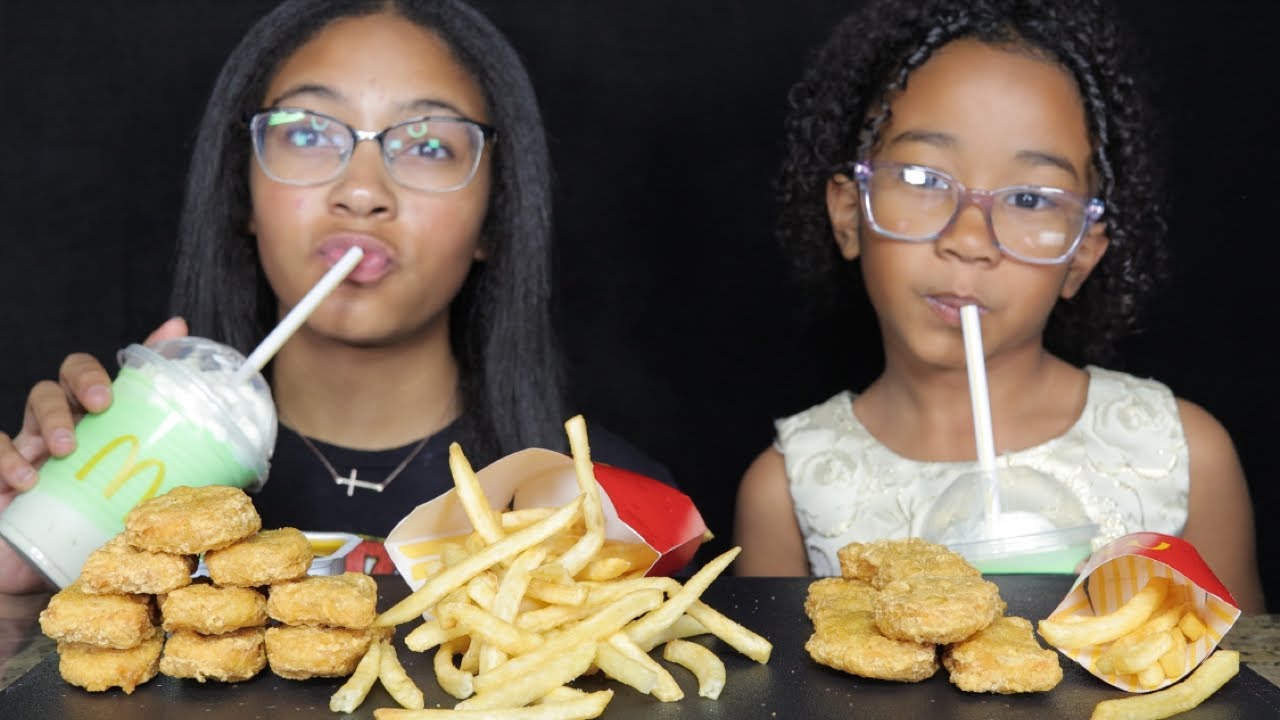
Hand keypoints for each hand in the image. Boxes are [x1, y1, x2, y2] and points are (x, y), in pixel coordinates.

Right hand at [0, 318, 188, 592]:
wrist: (38, 577)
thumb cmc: (92, 539)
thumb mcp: (140, 514)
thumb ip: (178, 496)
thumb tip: (243, 489)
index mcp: (111, 429)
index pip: (128, 377)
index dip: (151, 349)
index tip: (176, 331)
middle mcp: (74, 426)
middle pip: (74, 372)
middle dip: (87, 376)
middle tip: (101, 401)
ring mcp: (35, 444)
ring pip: (38, 398)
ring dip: (52, 417)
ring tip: (66, 448)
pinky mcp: (0, 471)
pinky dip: (9, 457)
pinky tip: (28, 479)